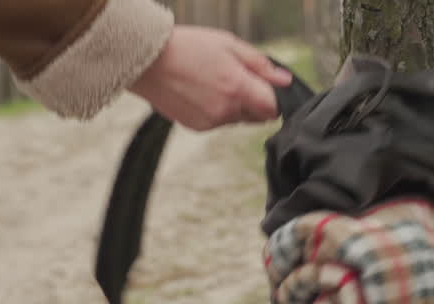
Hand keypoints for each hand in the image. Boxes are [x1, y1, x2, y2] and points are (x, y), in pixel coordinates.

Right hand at [127, 26, 292, 131]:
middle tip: (235, 78)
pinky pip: (218, 122)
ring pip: (237, 119)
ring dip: (234, 105)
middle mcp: (226, 111)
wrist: (149, 62)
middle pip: (257, 116)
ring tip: (212, 81)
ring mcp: (210, 122)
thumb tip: (285, 80)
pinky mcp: (197, 127)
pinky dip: (215, 111)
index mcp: (237, 88)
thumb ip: (260, 65)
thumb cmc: (189, 47)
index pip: (273, 108)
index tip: (266, 86)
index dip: (274, 98)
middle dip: (254, 101)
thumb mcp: (230, 44)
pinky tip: (200, 92)